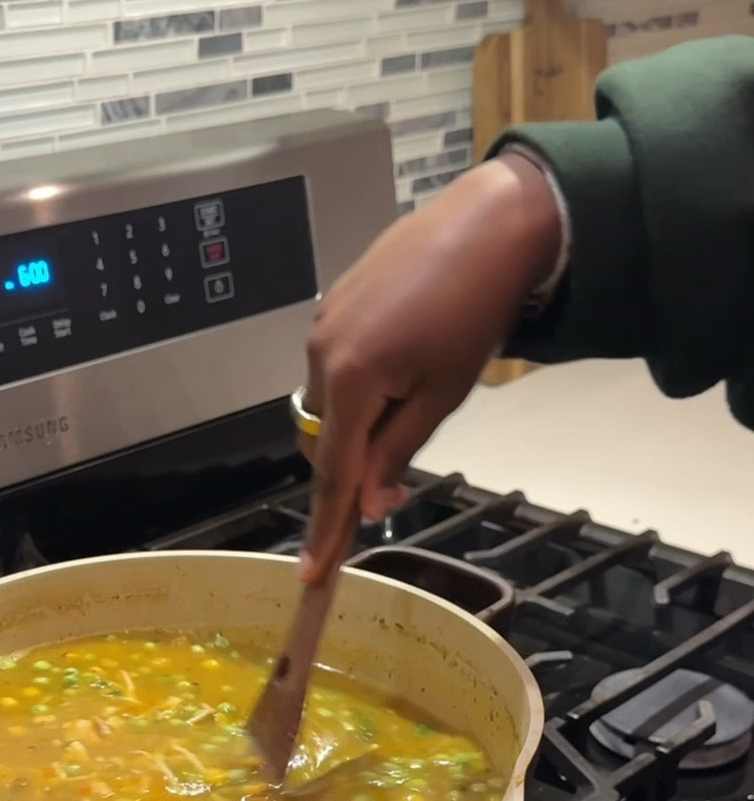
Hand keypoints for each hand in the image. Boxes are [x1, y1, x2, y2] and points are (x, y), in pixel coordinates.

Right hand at [300, 152, 562, 582]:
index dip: (326, 529)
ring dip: (361, 416)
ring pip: (330, 401)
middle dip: (354, 462)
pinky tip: (407, 355)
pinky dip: (360, 382)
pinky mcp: (333, 301)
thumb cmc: (475, 312)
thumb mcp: (443, 396)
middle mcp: (321, 352)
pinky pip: (335, 363)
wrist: (488, 226)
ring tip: (421, 382)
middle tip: (399, 460)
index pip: (332, 475)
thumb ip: (398, 453)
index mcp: (351, 380)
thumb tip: (371, 505)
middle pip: (326, 440)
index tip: (314, 574)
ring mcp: (322, 322)